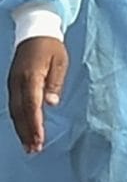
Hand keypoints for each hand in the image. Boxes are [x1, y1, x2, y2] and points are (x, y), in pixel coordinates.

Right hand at [7, 36, 68, 153]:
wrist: (34, 31)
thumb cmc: (51, 46)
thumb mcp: (60, 61)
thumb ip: (55, 82)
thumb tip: (51, 102)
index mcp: (31, 78)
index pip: (32, 106)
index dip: (34, 125)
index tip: (39, 140)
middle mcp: (18, 84)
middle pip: (20, 113)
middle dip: (26, 132)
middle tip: (33, 150)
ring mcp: (12, 84)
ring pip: (15, 112)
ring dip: (21, 129)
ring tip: (28, 145)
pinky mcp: (12, 84)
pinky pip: (14, 106)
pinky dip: (18, 119)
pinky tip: (23, 129)